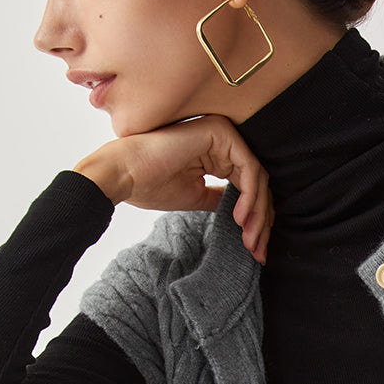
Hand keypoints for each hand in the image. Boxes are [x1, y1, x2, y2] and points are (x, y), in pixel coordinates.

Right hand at [73, 115, 273, 263]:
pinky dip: (249, 196)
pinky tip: (239, 218)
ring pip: (258, 177)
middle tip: (258, 250)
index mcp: (216, 153)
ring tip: (248, 238)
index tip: (256, 249)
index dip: (256, 219)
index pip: (248, 187)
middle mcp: (223, 141)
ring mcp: (223, 134)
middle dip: (261, 220)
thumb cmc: (150, 185)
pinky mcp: (220, 133)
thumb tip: (243, 213)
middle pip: (258, 183)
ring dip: (257, 213)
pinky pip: (249, 168)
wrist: (123, 175)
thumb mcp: (196, 196)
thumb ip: (220, 198)